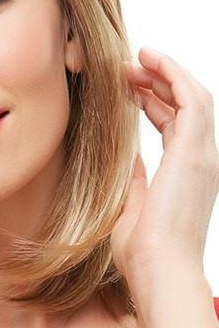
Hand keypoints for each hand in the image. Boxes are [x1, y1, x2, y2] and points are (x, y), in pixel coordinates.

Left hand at [110, 46, 218, 282]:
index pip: (174, 125)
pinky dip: (174, 76)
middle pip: (184, 106)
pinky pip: (192, 100)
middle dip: (156, 82)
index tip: (127, 88)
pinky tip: (151, 61)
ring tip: (137, 57)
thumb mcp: (132, 204)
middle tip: (126, 68)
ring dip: (165, 73)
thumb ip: (135, 177)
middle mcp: (201, 160)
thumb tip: (125, 157)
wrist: (157, 269)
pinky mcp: (196, 151)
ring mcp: (202, 155)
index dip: (152, 102)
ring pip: (192, 97)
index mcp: (186, 173)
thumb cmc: (143, 249)